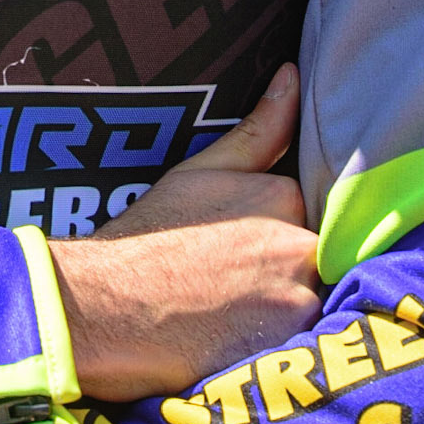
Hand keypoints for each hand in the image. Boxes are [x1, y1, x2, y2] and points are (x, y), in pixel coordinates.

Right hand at [48, 63, 320, 401]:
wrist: (107, 307)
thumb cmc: (148, 238)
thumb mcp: (200, 171)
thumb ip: (260, 128)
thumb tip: (292, 74)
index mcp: (284, 195)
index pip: (309, 217)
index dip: (274, 236)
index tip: (237, 253)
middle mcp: (302, 244)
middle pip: (317, 261)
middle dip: (284, 275)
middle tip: (231, 289)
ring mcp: (299, 298)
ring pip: (313, 302)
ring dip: (283, 311)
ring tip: (232, 318)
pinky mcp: (289, 348)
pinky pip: (303, 344)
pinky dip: (279, 344)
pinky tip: (238, 343)